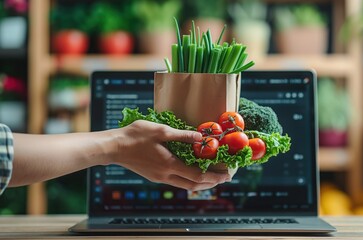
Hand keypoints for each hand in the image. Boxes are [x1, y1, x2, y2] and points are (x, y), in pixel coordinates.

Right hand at [111, 120, 230, 190]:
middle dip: (211, 183)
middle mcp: (165, 175)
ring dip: (200, 182)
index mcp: (169, 165)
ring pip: (185, 185)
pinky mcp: (154, 176)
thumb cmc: (135, 136)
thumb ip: (182, 136)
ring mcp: (159, 177)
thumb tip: (201, 137)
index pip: (197, 176)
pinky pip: (176, 181)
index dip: (214, 176)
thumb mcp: (161, 131)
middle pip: (193, 185)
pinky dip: (188, 179)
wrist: (113, 147)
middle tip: (223, 178)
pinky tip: (192, 173)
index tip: (226, 174)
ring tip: (212, 177)